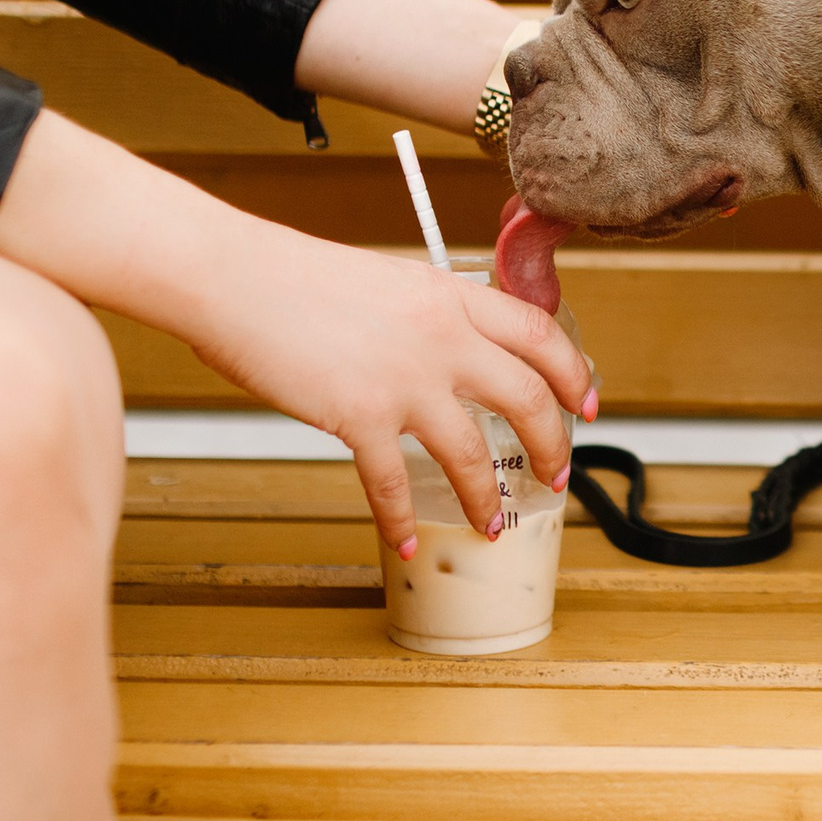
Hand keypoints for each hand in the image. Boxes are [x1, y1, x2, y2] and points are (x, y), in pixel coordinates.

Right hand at [0, 112, 594, 553]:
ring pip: (474, 453)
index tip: (588, 403)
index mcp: (453, 295)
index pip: (541, 334)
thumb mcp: (391, 283)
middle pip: (529, 398)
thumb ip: (432, 317)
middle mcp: (443, 337)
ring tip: (492, 524)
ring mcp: (405, 379)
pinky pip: (393, 484)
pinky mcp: (359, 416)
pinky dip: (402, 522)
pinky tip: (408, 544)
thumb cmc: (294, 277)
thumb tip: (456, 354)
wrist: (233, 276)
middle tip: (557, 475)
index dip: (574, 373)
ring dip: (486, 496)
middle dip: (552, 445)